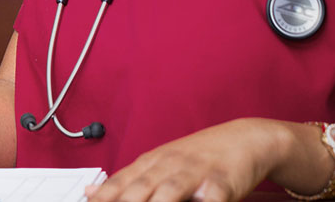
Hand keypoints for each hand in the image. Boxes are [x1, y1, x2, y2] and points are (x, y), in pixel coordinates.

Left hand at [85, 118, 283, 201]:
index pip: (119, 183)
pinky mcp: (221, 183)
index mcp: (151, 163)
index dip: (103, 197)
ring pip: (168, 191)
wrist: (245, 139)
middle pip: (139, 188)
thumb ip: (127, 180)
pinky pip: (209, 199)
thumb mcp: (159, 164)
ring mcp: (194, 173)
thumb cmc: (198, 157)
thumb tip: (90, 193)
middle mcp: (168, 166)